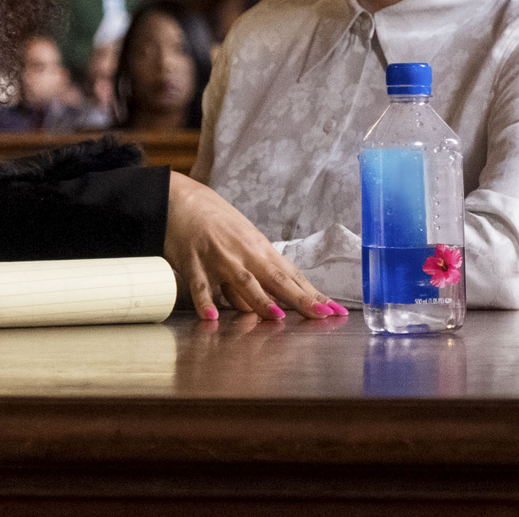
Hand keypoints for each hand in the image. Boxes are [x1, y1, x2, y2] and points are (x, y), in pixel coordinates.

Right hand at [163, 172, 346, 321]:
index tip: (334, 311)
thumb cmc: (218, 224)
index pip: (292, 276)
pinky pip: (200, 286)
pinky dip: (206, 302)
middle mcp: (245, 254)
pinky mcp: (194, 262)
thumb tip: (267, 306)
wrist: (184, 199)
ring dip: (260, 300)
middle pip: (276, 280)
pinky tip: (212, 318)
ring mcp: (220, 258)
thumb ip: (256, 276)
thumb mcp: (244, 245)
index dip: (312, 294)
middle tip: (321, 315)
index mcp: (260, 250)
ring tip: (277, 317)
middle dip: (300, 299)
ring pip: (243, 282)